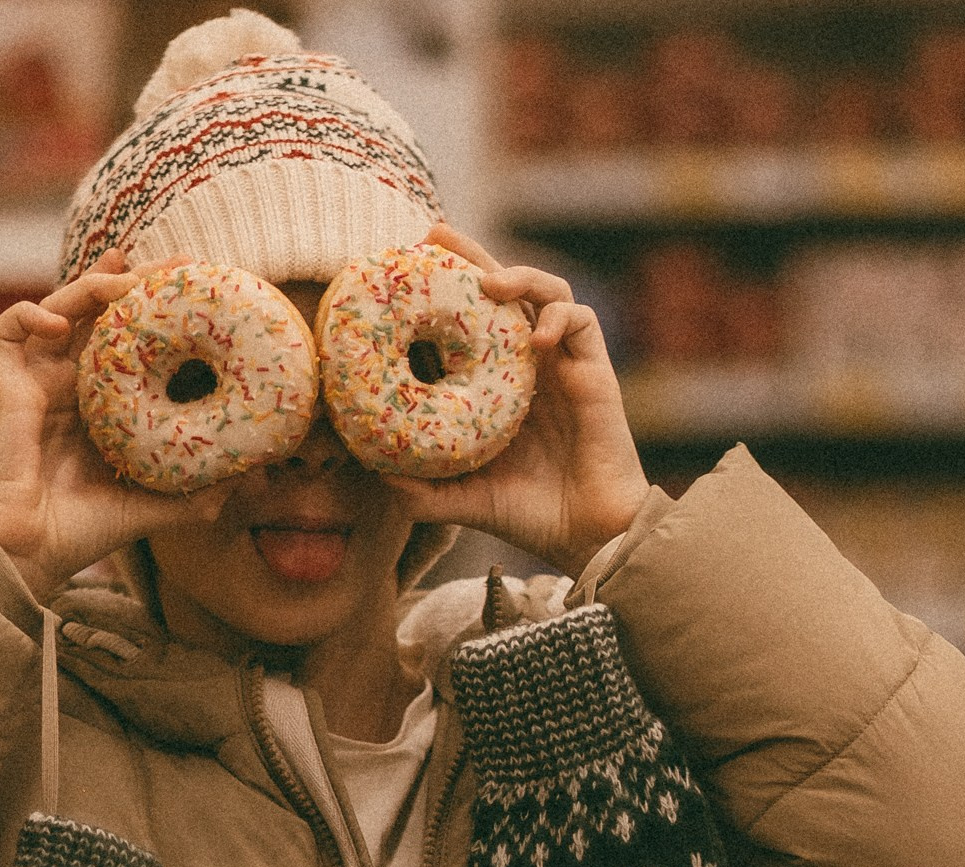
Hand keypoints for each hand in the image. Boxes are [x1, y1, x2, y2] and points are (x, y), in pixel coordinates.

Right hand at [0, 249, 232, 595]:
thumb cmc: (82, 534)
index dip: (156, 309)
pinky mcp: (6, 387)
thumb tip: (252, 476)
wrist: (28, 553)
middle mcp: (69, 385)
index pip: (129, 338)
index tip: (196, 287)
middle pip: (97, 309)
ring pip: (57, 306)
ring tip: (125, 279)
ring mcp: (36, 382)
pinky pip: (3, 331)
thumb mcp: (155, 506)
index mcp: (100, 404)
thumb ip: (198, 492)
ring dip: (90, 283)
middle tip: (178, 262)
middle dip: (134, 277)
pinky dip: (27, 314)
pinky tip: (60, 324)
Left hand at [379, 224, 649, 577]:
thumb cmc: (528, 515)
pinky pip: (581, 320)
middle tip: (434, 234)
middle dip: (471, 255)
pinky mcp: (595, 370)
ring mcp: (563, 363)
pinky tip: (535, 338)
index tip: (403, 269)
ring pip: (547, 290)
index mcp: (497, 383)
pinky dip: (558, 317)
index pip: (468, 320)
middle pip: (503, 289)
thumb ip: (419, 488)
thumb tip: (369, 472)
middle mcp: (528, 364)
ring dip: (519, 276)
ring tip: (490, 284)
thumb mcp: (459, 499)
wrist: (585, 535)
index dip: (442, 291)